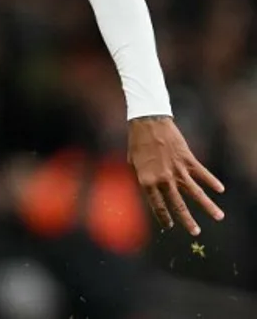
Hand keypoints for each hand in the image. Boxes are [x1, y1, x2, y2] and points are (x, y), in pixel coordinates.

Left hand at [127, 116, 224, 235]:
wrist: (148, 122)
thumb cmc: (138, 142)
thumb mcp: (134, 163)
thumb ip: (143, 178)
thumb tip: (150, 190)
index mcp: (147, 181)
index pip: (157, 205)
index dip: (164, 217)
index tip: (169, 226)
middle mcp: (163, 179)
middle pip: (178, 204)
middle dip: (187, 220)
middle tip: (196, 232)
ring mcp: (177, 170)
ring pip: (196, 193)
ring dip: (208, 206)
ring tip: (219, 217)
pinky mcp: (188, 159)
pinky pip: (202, 174)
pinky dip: (212, 181)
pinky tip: (220, 190)